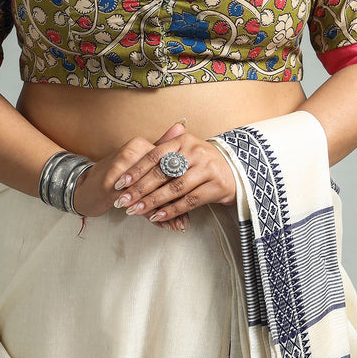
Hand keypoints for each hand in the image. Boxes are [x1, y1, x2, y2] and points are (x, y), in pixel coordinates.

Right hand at [68, 121, 186, 218]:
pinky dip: (152, 216)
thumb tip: (182, 126)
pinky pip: (137, 203)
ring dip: (167, 211)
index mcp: (140, 145)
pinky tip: (162, 224)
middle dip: (177, 199)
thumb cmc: (117, 174)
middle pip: (161, 179)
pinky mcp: (111, 185)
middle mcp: (131, 154)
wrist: (84, 185)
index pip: (166, 164)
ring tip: (178, 224)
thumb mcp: (138, 160)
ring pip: (151, 193)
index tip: (196, 193)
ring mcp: (120, 169)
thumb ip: (160, 146)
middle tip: (188, 215)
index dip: (182, 181)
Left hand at [111, 128, 236, 227]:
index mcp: (183, 141)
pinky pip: (189, 201)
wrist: (236, 170)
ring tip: (135, 211)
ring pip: (174, 188)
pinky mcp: (216, 186)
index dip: (136, 169)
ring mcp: (207, 168)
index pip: (154, 155)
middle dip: (139, 189)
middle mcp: (195, 152)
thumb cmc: (202, 161)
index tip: (120, 182)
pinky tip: (157, 216)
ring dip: (152, 202)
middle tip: (123, 201)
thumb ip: (163, 149)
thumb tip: (135, 150)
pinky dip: (171, 210)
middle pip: (162, 173)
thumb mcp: (185, 149)